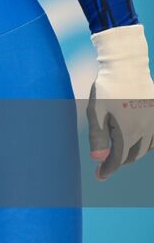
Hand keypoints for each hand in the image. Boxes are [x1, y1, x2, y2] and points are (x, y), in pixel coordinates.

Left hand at [87, 24, 153, 180]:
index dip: (108, 170)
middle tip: (106, 162)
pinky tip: (137, 140)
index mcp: (128, 132)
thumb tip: (97, 159)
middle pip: (132, 155)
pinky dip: (146, 144)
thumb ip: (97, 137)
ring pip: (146, 148)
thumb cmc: (107, 89)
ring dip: (133, 153)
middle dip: (119, 161)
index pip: (118, 159)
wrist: (127, 67)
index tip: (99, 176)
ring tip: (120, 151)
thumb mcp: (95, 112)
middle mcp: (145, 131)